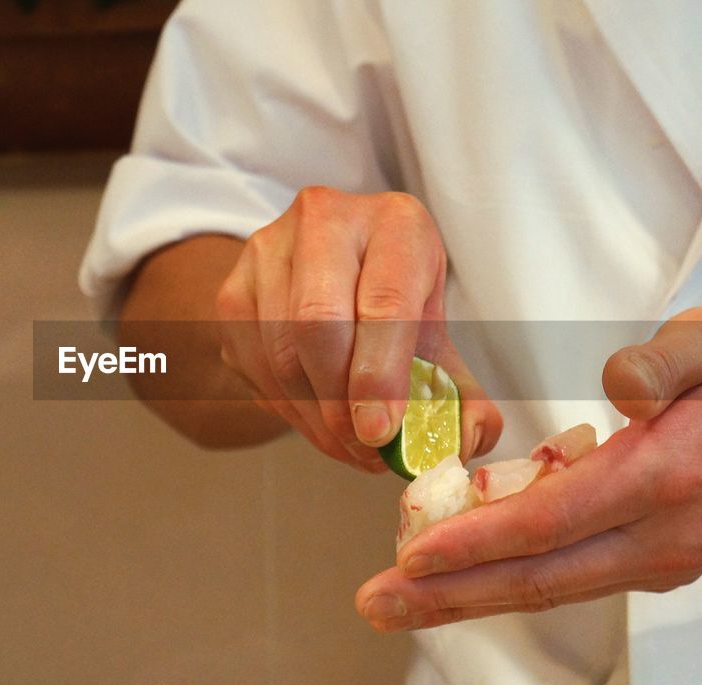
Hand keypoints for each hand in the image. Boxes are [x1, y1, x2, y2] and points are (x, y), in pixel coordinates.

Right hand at [215, 186, 501, 470]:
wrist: (330, 271)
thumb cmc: (393, 305)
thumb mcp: (436, 338)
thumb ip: (459, 394)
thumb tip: (468, 440)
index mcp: (394, 221)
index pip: (384, 302)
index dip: (380, 376)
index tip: (381, 432)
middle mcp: (324, 220)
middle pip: (318, 324)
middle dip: (340, 402)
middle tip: (363, 447)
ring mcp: (268, 251)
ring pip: (281, 352)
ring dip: (314, 416)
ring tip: (348, 444)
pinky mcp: (232, 288)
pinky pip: (253, 365)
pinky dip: (287, 409)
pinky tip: (316, 421)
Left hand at [356, 306, 701, 630]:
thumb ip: (665, 358)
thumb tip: (618, 384)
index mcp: (670, 476)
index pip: (552, 520)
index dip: (477, 541)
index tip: (412, 552)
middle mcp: (661, 536)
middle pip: (538, 577)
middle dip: (449, 594)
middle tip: (377, 602)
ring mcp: (658, 560)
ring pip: (549, 588)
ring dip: (468, 598)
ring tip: (399, 600)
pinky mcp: (651, 564)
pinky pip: (568, 577)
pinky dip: (507, 580)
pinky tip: (457, 574)